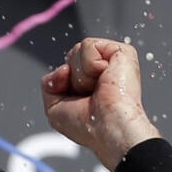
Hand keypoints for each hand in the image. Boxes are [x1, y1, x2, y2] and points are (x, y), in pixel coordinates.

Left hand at [40, 38, 160, 170]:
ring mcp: (112, 61)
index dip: (61, 83)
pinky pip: (89, 45)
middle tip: (88, 96)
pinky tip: (104, 78)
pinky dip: (90, 64)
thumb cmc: (87, 126)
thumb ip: (49, 84)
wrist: (108, 126)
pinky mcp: (122, 52)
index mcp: (89, 84)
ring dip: (81, 75)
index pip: (65, 68)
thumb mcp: (54, 108)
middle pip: (70, 57)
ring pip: (78, 50)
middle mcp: (101, 72)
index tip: (75, 101)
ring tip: (97, 88)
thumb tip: (64, 67)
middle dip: (71, 79)